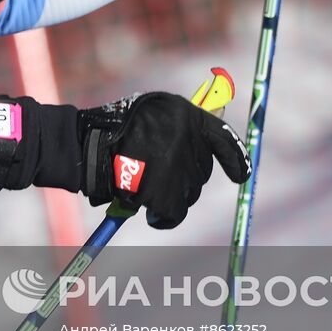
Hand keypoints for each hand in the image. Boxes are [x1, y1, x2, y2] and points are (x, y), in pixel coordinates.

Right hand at [77, 92, 249, 228]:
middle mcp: (191, 141)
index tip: (241, 176)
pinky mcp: (168, 194)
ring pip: (187, 194)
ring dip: (169, 196)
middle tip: (154, 175)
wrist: (90, 144)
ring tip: (142, 186)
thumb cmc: (115, 126)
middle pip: (200, 172)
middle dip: (183, 179)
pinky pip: (173, 214)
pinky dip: (162, 218)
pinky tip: (146, 211)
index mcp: (188, 116)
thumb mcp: (155, 112)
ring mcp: (181, 169)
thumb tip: (207, 132)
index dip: (235, 160)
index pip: (224, 140)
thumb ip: (180, 125)